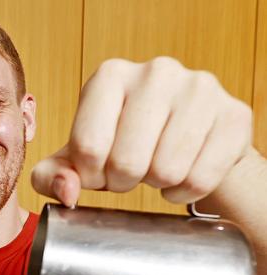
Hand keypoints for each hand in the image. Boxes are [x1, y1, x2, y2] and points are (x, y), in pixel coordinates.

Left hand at [31, 56, 252, 206]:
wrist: (186, 137)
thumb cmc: (122, 144)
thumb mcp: (78, 157)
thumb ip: (52, 176)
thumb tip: (67, 192)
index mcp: (109, 76)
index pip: (88, 147)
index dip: (90, 176)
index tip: (98, 173)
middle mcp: (156, 72)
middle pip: (127, 162)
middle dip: (122, 182)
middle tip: (128, 174)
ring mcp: (199, 89)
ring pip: (166, 171)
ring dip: (155, 185)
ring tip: (154, 168)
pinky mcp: (233, 115)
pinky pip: (200, 179)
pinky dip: (185, 191)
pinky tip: (181, 175)